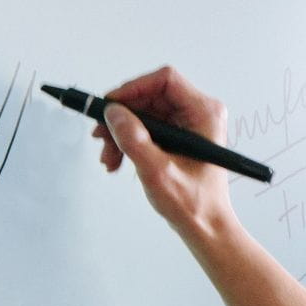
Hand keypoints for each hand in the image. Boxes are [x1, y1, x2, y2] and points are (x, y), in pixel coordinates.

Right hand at [91, 65, 237, 235]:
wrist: (205, 225)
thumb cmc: (193, 202)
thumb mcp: (157, 171)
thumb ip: (133, 139)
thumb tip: (113, 112)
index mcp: (204, 113)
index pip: (165, 80)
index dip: (133, 88)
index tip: (109, 107)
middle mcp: (199, 113)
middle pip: (149, 96)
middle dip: (121, 117)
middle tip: (101, 138)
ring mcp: (188, 124)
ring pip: (143, 113)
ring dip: (120, 132)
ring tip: (108, 158)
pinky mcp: (178, 137)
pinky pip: (146, 127)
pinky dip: (128, 141)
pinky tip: (117, 160)